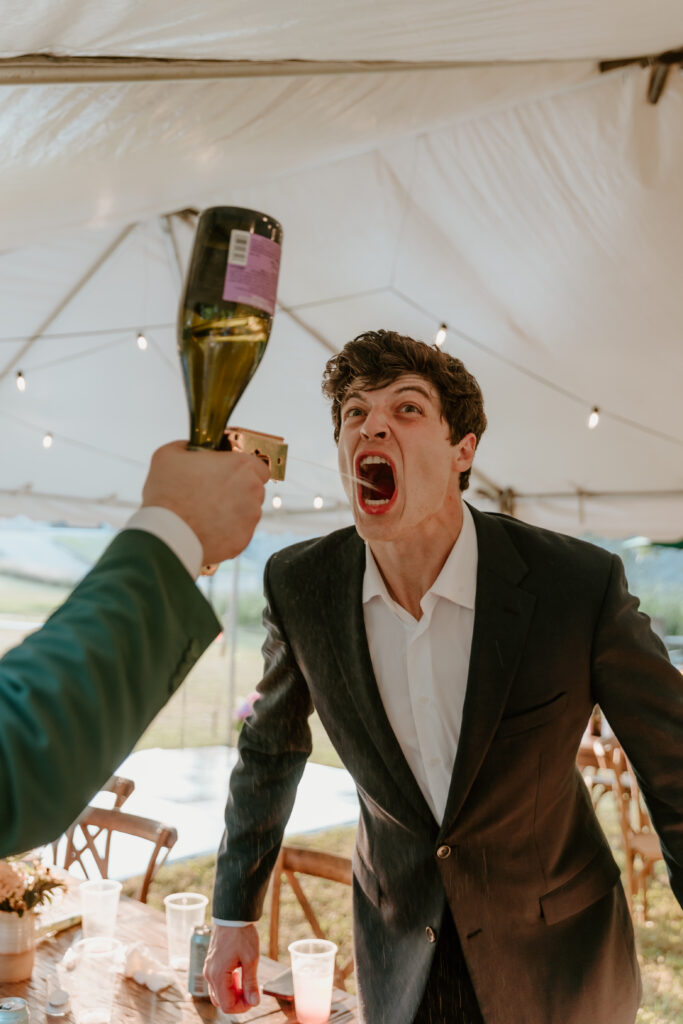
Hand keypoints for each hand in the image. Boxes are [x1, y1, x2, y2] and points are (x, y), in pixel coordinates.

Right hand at [142, 442, 268, 563]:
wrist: (166, 535)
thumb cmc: (167, 494)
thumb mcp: (169, 455)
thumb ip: (189, 447)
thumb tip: (192, 448)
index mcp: (241, 466)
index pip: (259, 465)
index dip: (244, 469)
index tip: (229, 473)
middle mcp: (253, 491)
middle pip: (254, 489)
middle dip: (238, 490)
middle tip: (212, 493)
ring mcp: (250, 518)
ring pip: (247, 512)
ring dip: (233, 511)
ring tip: (205, 513)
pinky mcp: (243, 541)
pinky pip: (238, 533)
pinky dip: (226, 531)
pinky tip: (206, 528)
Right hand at [204, 923, 260, 1012]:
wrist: (232, 914)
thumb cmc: (241, 934)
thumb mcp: (251, 959)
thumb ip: (251, 983)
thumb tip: (254, 1002)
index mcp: (218, 976)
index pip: (227, 1005)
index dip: (242, 1007)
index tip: (254, 999)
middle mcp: (209, 974)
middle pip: (221, 1001)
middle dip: (237, 1001)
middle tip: (251, 990)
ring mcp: (208, 968)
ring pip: (218, 992)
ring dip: (233, 992)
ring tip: (246, 980)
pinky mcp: (211, 963)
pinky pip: (217, 982)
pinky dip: (228, 983)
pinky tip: (240, 972)